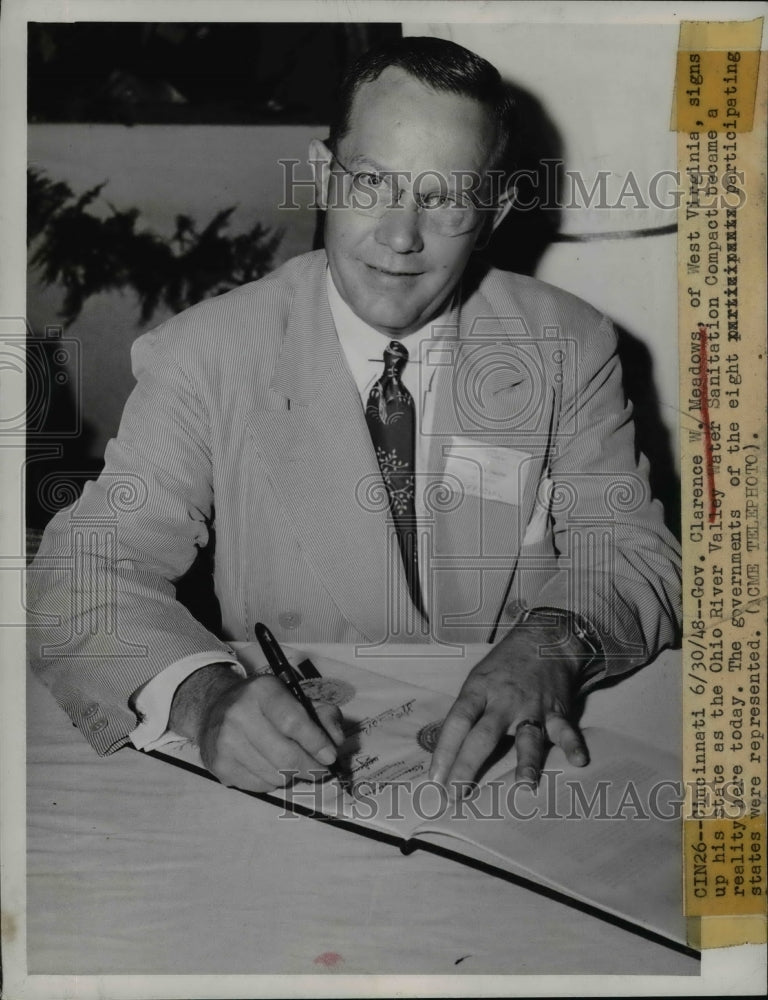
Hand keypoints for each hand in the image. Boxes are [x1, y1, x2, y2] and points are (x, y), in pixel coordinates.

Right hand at [170, 665, 344, 791]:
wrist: (215, 707)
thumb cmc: (264, 704)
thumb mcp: (294, 697)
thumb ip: (323, 715)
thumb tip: (337, 741)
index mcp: (262, 691)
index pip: (293, 722)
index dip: (316, 743)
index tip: (330, 756)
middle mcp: (239, 714)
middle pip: (286, 755)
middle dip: (311, 768)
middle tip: (320, 771)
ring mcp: (226, 742)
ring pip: (275, 776)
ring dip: (292, 775)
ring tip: (292, 764)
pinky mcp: (219, 765)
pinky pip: (260, 787)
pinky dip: (272, 781)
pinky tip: (269, 766)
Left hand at [429, 623, 589, 794]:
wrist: (543, 638)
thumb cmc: (503, 667)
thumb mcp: (477, 681)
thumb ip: (467, 714)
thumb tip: (447, 754)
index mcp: (478, 690)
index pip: (457, 721)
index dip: (444, 750)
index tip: (434, 779)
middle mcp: (503, 701)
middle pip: (483, 736)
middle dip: (468, 765)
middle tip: (456, 794)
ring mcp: (532, 707)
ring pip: (528, 736)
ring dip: (526, 761)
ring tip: (524, 785)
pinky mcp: (557, 711)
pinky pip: (566, 730)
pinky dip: (573, 745)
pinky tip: (579, 760)